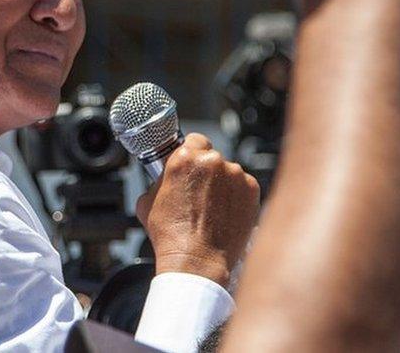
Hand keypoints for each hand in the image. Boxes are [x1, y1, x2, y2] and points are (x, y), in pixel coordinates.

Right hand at [136, 133, 259, 286]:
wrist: (197, 260)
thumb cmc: (171, 235)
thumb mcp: (148, 200)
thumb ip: (160, 180)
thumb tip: (166, 177)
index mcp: (184, 157)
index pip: (193, 140)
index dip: (191, 154)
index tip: (191, 166)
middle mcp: (212, 161)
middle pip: (211, 156)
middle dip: (206, 171)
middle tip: (199, 193)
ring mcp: (235, 175)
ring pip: (229, 172)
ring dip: (222, 184)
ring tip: (213, 209)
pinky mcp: (252, 191)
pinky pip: (243, 187)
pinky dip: (236, 197)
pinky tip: (225, 214)